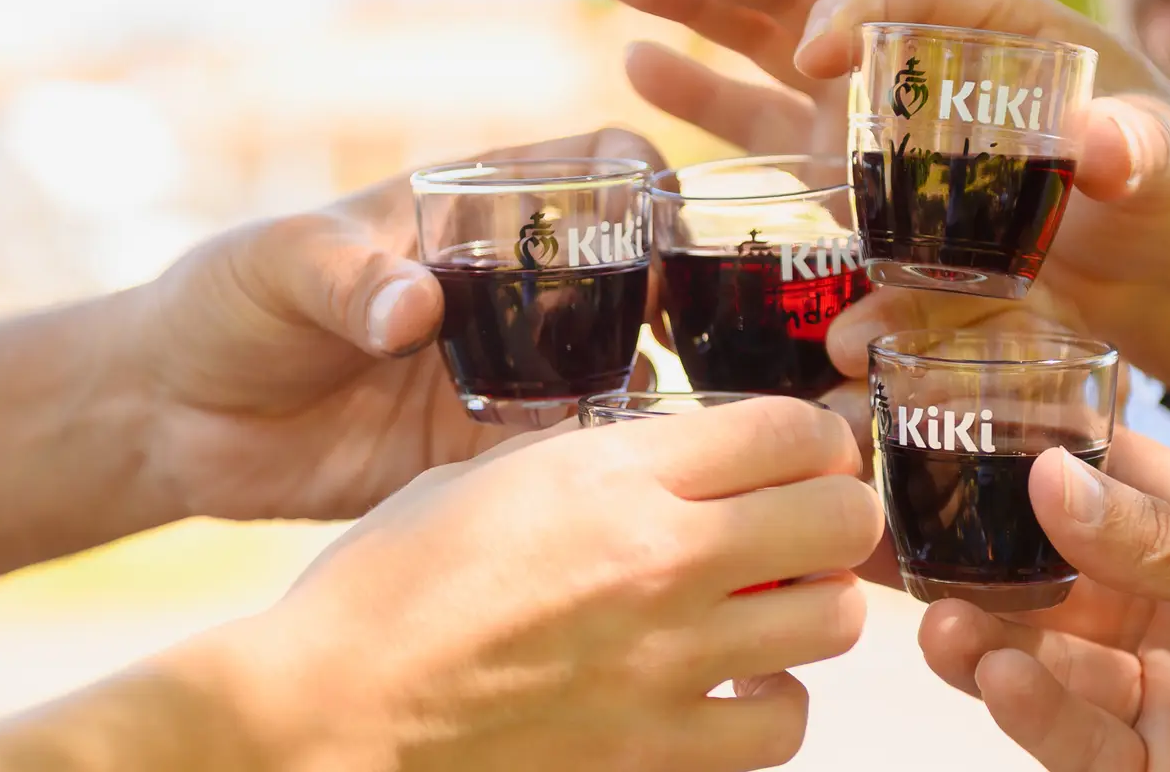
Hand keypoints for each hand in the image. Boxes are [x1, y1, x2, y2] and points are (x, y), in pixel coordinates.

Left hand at [118, 128, 662, 521]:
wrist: (168, 417)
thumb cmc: (223, 302)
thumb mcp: (277, 265)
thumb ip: (348, 280)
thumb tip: (415, 311)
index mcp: (471, 211)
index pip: (592, 167)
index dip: (642, 181)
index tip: (660, 219)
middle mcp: (505, 288)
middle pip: (625, 273)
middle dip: (662, 295)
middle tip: (667, 331)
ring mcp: (500, 368)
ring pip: (607, 366)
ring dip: (631, 381)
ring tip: (622, 404)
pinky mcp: (477, 449)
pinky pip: (554, 453)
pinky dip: (581, 459)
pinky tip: (582, 469)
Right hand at [213, 397, 882, 771]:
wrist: (326, 713)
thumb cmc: (385, 587)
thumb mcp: (484, 479)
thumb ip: (595, 459)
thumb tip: (671, 455)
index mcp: (612, 476)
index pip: (790, 429)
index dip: (813, 436)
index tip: (802, 453)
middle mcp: (659, 562)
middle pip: (843, 520)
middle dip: (838, 515)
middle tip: (804, 527)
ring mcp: (665, 667)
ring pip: (836, 623)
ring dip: (815, 608)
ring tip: (772, 608)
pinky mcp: (656, 756)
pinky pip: (782, 727)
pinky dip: (773, 706)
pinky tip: (733, 690)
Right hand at [610, 0, 1169, 385]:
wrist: (1159, 258)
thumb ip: (1144, 156)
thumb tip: (1106, 149)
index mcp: (998, 28)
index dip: (863, 5)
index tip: (818, 50)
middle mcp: (921, 58)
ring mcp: (878, 114)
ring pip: (770, 44)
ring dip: (695, 7)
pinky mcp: (853, 173)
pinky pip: (769, 126)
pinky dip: (708, 98)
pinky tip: (641, 66)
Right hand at [915, 430, 1169, 771]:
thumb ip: (1169, 539)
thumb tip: (1049, 475)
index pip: (1094, 482)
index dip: (1016, 458)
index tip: (936, 434)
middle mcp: (1169, 611)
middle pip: (1045, 577)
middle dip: (973, 562)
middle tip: (898, 542)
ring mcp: (1158, 696)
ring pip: (1043, 660)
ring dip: (986, 639)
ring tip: (941, 621)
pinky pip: (1075, 740)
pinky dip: (1031, 710)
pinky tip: (999, 676)